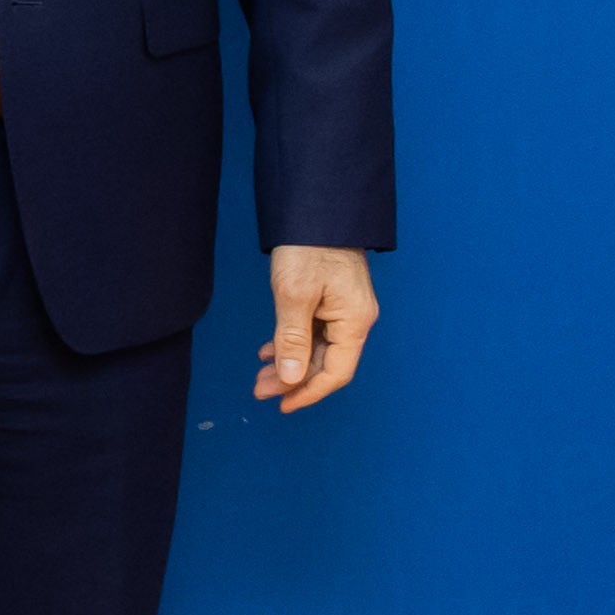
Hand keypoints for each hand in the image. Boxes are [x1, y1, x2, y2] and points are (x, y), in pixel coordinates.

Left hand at [256, 246, 377, 412]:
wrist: (318, 208)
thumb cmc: (309, 246)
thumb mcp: (294, 295)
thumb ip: (293, 340)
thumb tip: (291, 379)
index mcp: (354, 321)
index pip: (335, 372)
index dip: (309, 393)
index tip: (282, 405)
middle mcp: (355, 319)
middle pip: (326, 364)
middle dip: (293, 381)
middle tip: (260, 390)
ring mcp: (345, 309)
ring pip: (318, 349)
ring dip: (290, 364)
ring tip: (260, 375)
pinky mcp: (333, 300)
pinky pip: (315, 332)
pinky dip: (293, 344)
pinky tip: (270, 350)